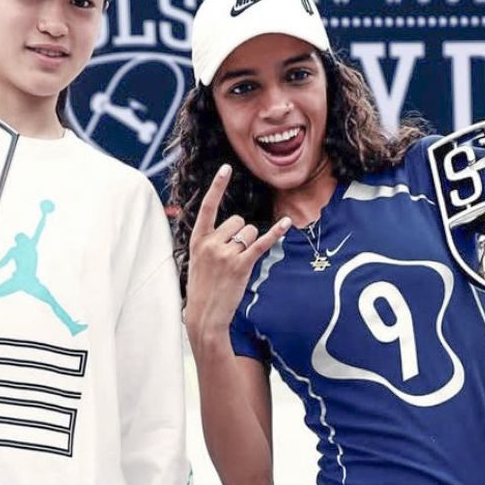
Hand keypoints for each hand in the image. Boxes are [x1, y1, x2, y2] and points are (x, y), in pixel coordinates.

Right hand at [183, 165, 291, 343]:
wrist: (203, 315)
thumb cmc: (202, 288)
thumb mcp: (198, 260)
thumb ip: (211, 242)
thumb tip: (237, 228)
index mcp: (197, 239)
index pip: (207, 206)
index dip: (217, 186)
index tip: (226, 168)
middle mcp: (211, 243)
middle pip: (237, 220)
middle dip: (241, 234)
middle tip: (232, 256)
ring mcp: (225, 254)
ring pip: (249, 231)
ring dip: (250, 243)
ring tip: (237, 264)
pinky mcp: (241, 265)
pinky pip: (262, 243)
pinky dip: (275, 232)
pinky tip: (286, 223)